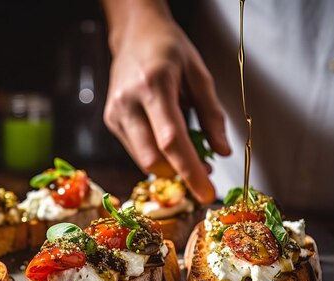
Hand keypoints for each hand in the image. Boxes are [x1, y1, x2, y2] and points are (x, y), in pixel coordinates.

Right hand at [102, 0, 230, 203]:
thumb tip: (222, 151)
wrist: (134, 35)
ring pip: (142, 160)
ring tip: (192, 161)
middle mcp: (128, 102)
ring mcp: (115, 113)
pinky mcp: (111, 121)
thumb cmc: (169, 50)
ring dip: (169, 169)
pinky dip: (157, 158)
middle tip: (204, 179)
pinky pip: (136, 151)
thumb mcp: (199, 74)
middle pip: (152, 158)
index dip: (189, 171)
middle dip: (179, 176)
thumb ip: (212, 114)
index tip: (207, 193)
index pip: (171, 141)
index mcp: (153, 85)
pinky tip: (172, 148)